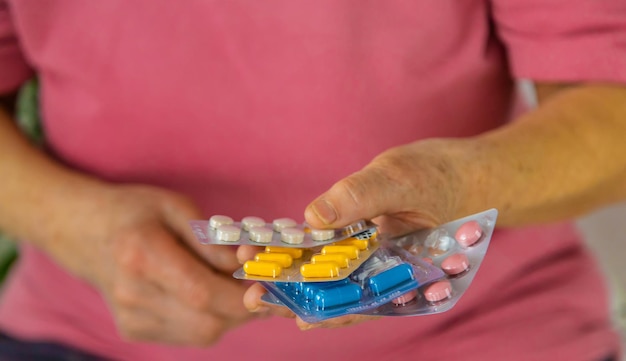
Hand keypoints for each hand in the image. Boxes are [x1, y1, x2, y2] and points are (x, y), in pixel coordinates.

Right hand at [42, 183, 258, 344]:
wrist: (84, 233)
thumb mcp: (174, 206)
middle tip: (264, 285)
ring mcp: (130, 318)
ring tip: (240, 287)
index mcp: (140, 255)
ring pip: (202, 333)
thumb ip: (211, 239)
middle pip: (206, 321)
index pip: (201, 292)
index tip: (270, 285)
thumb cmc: (134, 212)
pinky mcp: (134, 330)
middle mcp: (132, 294)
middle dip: (246, 308)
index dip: (242, 296)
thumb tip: (247, 264)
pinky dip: (211, 318)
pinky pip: (189, 334)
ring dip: (232, 314)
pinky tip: (212, 296)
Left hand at [241, 138, 467, 328]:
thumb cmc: (443, 176)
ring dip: (292, 274)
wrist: (464, 170)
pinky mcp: (364, 242)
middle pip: (338, 297)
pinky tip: (277, 250)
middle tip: (253, 292)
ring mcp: (374, 260)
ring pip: (330, 277)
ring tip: (251, 265)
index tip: (285, 311)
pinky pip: (332, 254)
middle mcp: (388, 276)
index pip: (361, 306)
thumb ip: (362, 196)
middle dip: (295, 297)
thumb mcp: (403, 180)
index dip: (324, 312)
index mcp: (408, 279)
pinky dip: (305, 252)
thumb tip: (314, 218)